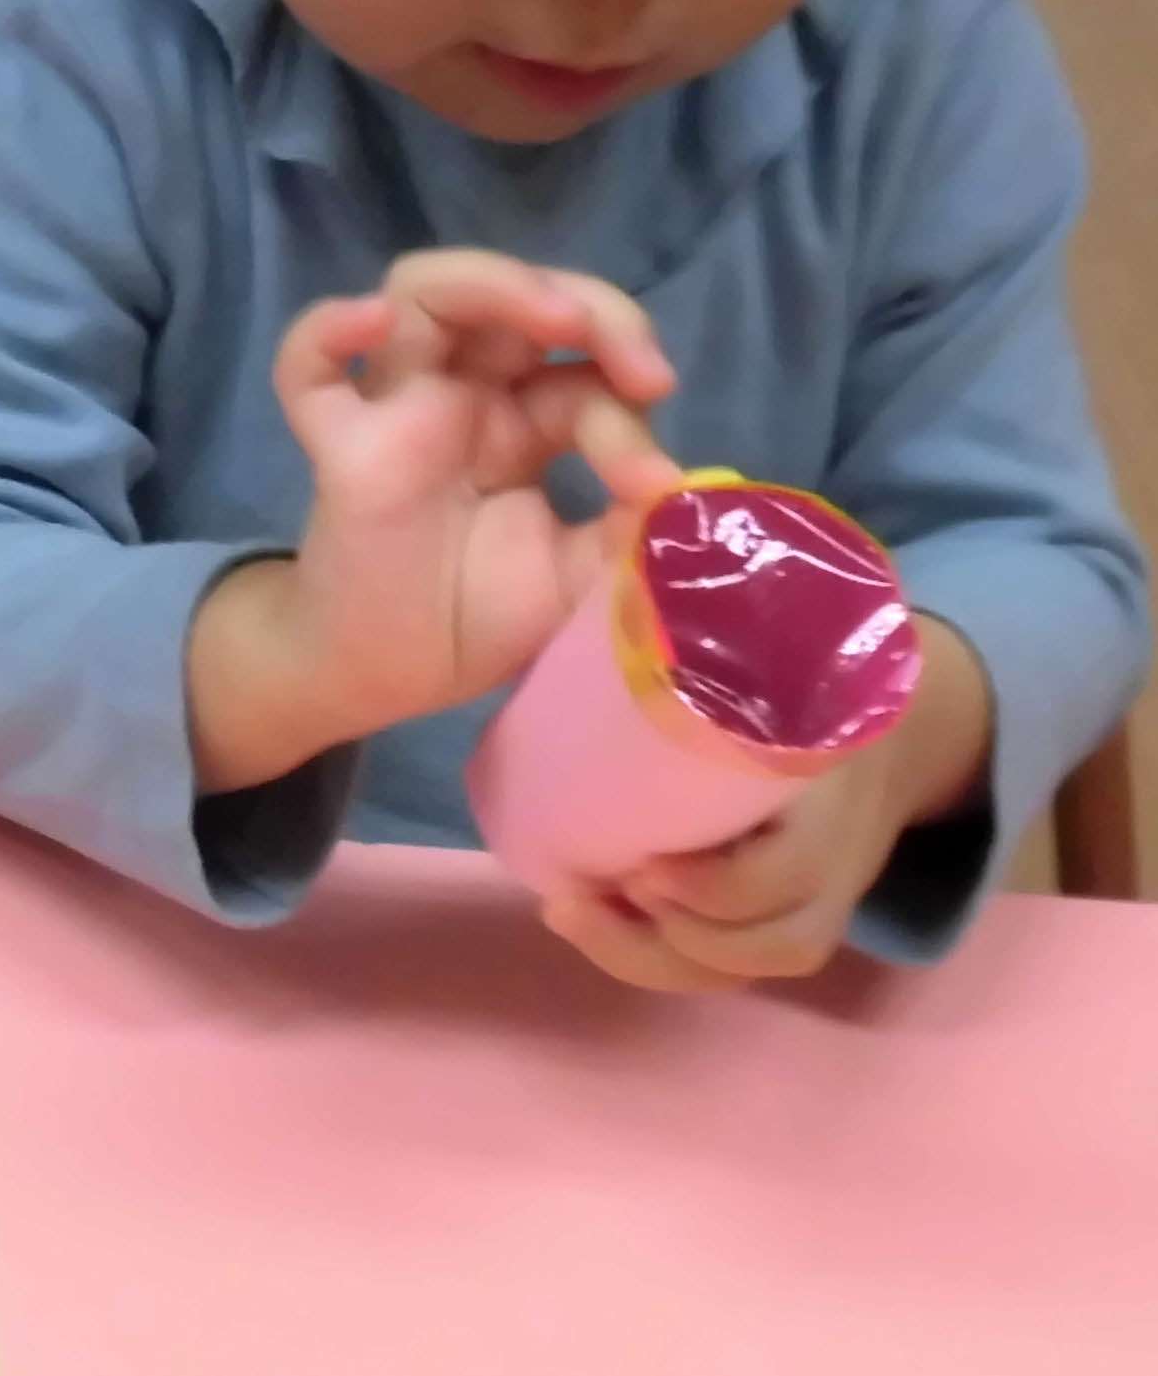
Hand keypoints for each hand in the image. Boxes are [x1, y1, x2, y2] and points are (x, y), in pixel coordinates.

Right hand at [194, 251, 682, 789]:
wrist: (394, 679)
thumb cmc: (480, 618)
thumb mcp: (583, 576)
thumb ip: (631, 529)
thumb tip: (680, 492)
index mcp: (523, 418)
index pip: (582, 371)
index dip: (630, 400)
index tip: (658, 481)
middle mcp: (462, 393)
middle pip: (512, 294)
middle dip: (591, 307)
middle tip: (641, 368)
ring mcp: (396, 410)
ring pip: (421, 293)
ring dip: (494, 283)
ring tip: (557, 317)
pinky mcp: (339, 447)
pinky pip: (306, 370)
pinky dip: (328, 330)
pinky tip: (371, 320)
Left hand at [546, 619, 994, 991]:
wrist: (895, 717)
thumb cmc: (807, 662)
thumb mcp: (788, 620)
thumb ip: (721, 577)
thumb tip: (646, 498)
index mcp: (838, 784)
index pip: (796, 866)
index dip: (718, 889)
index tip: (641, 866)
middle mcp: (839, 856)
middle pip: (767, 936)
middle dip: (673, 931)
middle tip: (583, 888)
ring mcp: (820, 897)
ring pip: (746, 964)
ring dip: (652, 955)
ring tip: (571, 910)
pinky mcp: (790, 915)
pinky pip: (735, 969)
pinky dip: (664, 965)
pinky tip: (593, 930)